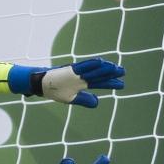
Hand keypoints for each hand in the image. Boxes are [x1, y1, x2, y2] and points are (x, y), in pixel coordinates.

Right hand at [7, 58, 124, 107]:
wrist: (41, 85)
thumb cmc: (54, 91)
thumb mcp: (71, 99)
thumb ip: (84, 100)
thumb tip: (98, 102)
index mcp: (82, 84)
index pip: (99, 83)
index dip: (110, 83)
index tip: (121, 84)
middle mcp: (81, 77)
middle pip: (99, 75)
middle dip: (111, 74)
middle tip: (123, 71)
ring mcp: (76, 73)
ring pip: (93, 70)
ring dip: (104, 69)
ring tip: (115, 67)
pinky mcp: (70, 70)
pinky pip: (83, 66)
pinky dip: (91, 64)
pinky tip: (101, 62)